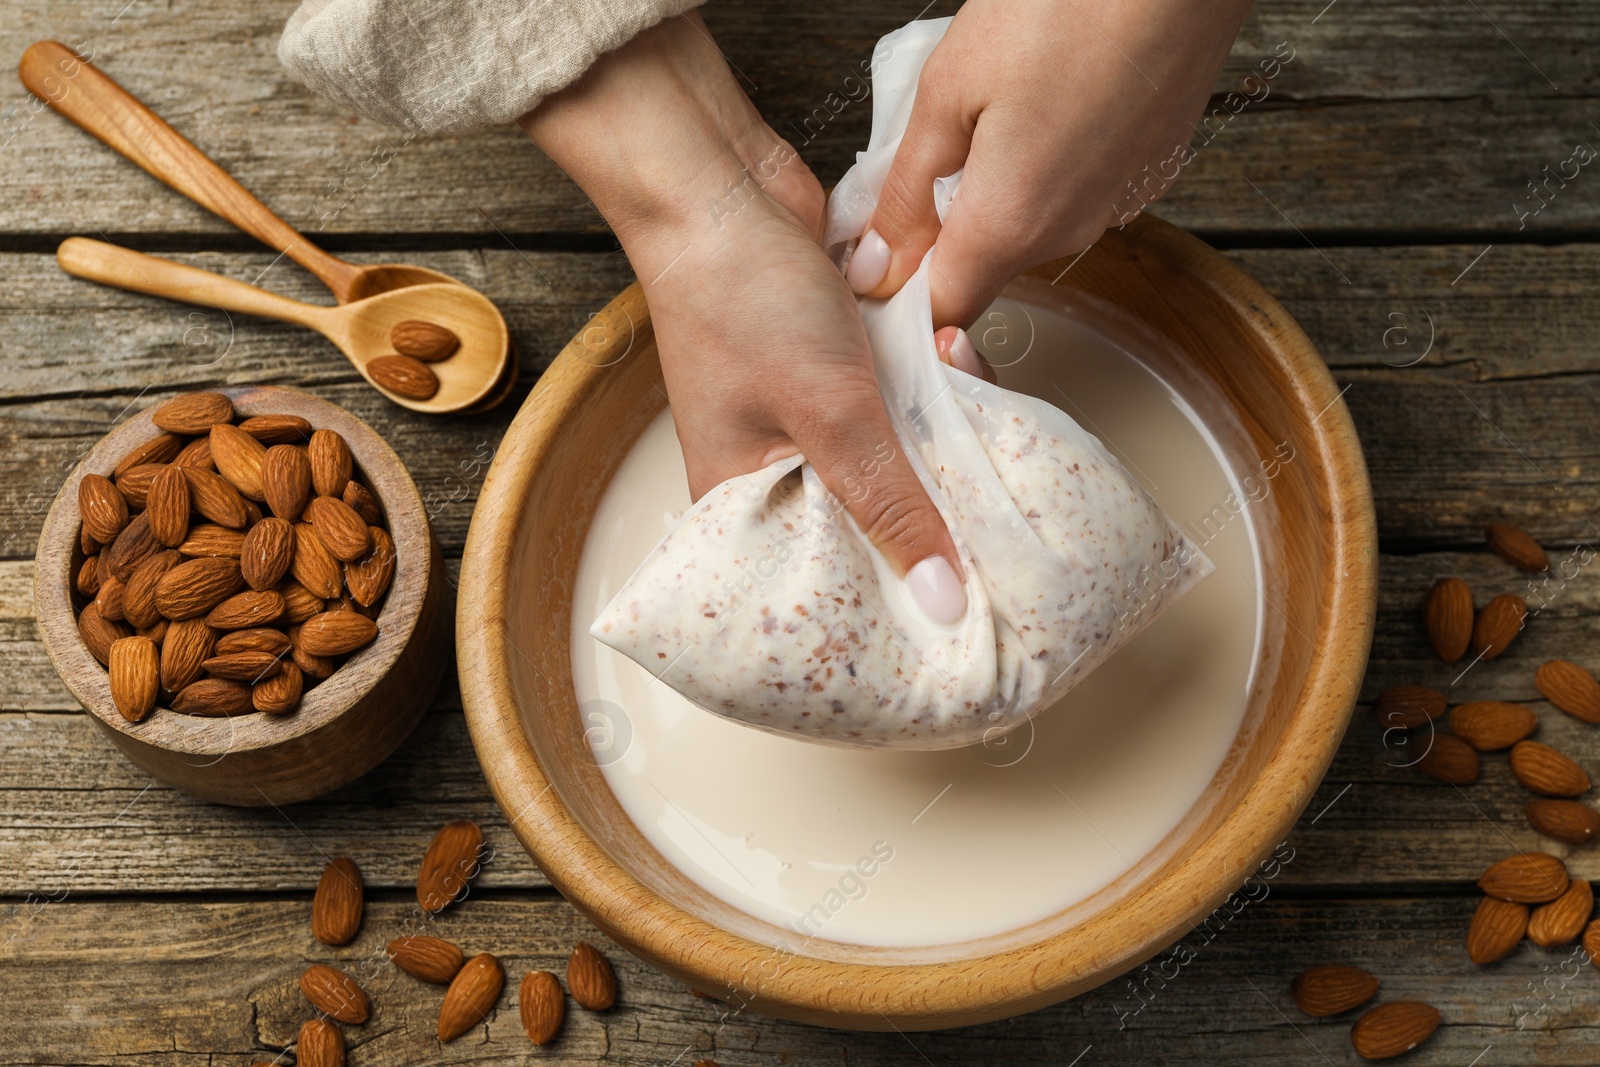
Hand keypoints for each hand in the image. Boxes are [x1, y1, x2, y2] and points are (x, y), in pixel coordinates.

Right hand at [521, 14, 968, 621]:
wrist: (719, 186)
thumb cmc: (740, 300)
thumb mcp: (828, 413)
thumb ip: (889, 502)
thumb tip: (941, 600)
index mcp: (742, 501)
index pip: (827, 582)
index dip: (891, 597)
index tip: (960, 605)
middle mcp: (776, 467)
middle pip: (874, 519)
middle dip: (931, 501)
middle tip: (985, 487)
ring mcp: (813, 414)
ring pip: (898, 453)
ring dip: (940, 424)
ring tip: (960, 377)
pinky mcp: (842, 367)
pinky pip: (903, 398)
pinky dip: (933, 377)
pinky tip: (952, 347)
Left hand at [846, 0, 1252, 327]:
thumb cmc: (1073, 5)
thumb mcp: (949, 89)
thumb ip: (907, 191)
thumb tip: (876, 264)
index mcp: (1011, 224)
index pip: (944, 311)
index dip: (900, 295)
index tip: (875, 257)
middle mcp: (1070, 231)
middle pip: (984, 266)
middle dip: (944, 226)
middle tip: (926, 146)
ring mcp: (1118, 203)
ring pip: (1031, 224)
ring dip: (998, 185)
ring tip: (992, 104)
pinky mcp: (1149, 169)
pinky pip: (1077, 189)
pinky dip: (1049, 160)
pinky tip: (1046, 96)